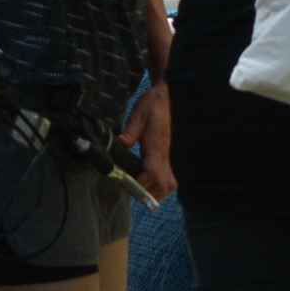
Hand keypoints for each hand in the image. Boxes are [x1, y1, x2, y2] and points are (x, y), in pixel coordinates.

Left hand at [121, 81, 175, 201]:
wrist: (164, 97)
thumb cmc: (151, 106)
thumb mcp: (137, 116)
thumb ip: (130, 132)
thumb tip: (120, 143)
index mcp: (156, 146)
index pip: (153, 172)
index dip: (142, 183)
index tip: (129, 185)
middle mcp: (164, 154)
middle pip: (163, 184)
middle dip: (149, 193)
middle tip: (131, 191)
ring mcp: (167, 156)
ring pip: (168, 185)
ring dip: (155, 192)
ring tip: (139, 191)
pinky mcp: (166, 156)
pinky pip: (168, 179)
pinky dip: (159, 187)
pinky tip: (146, 184)